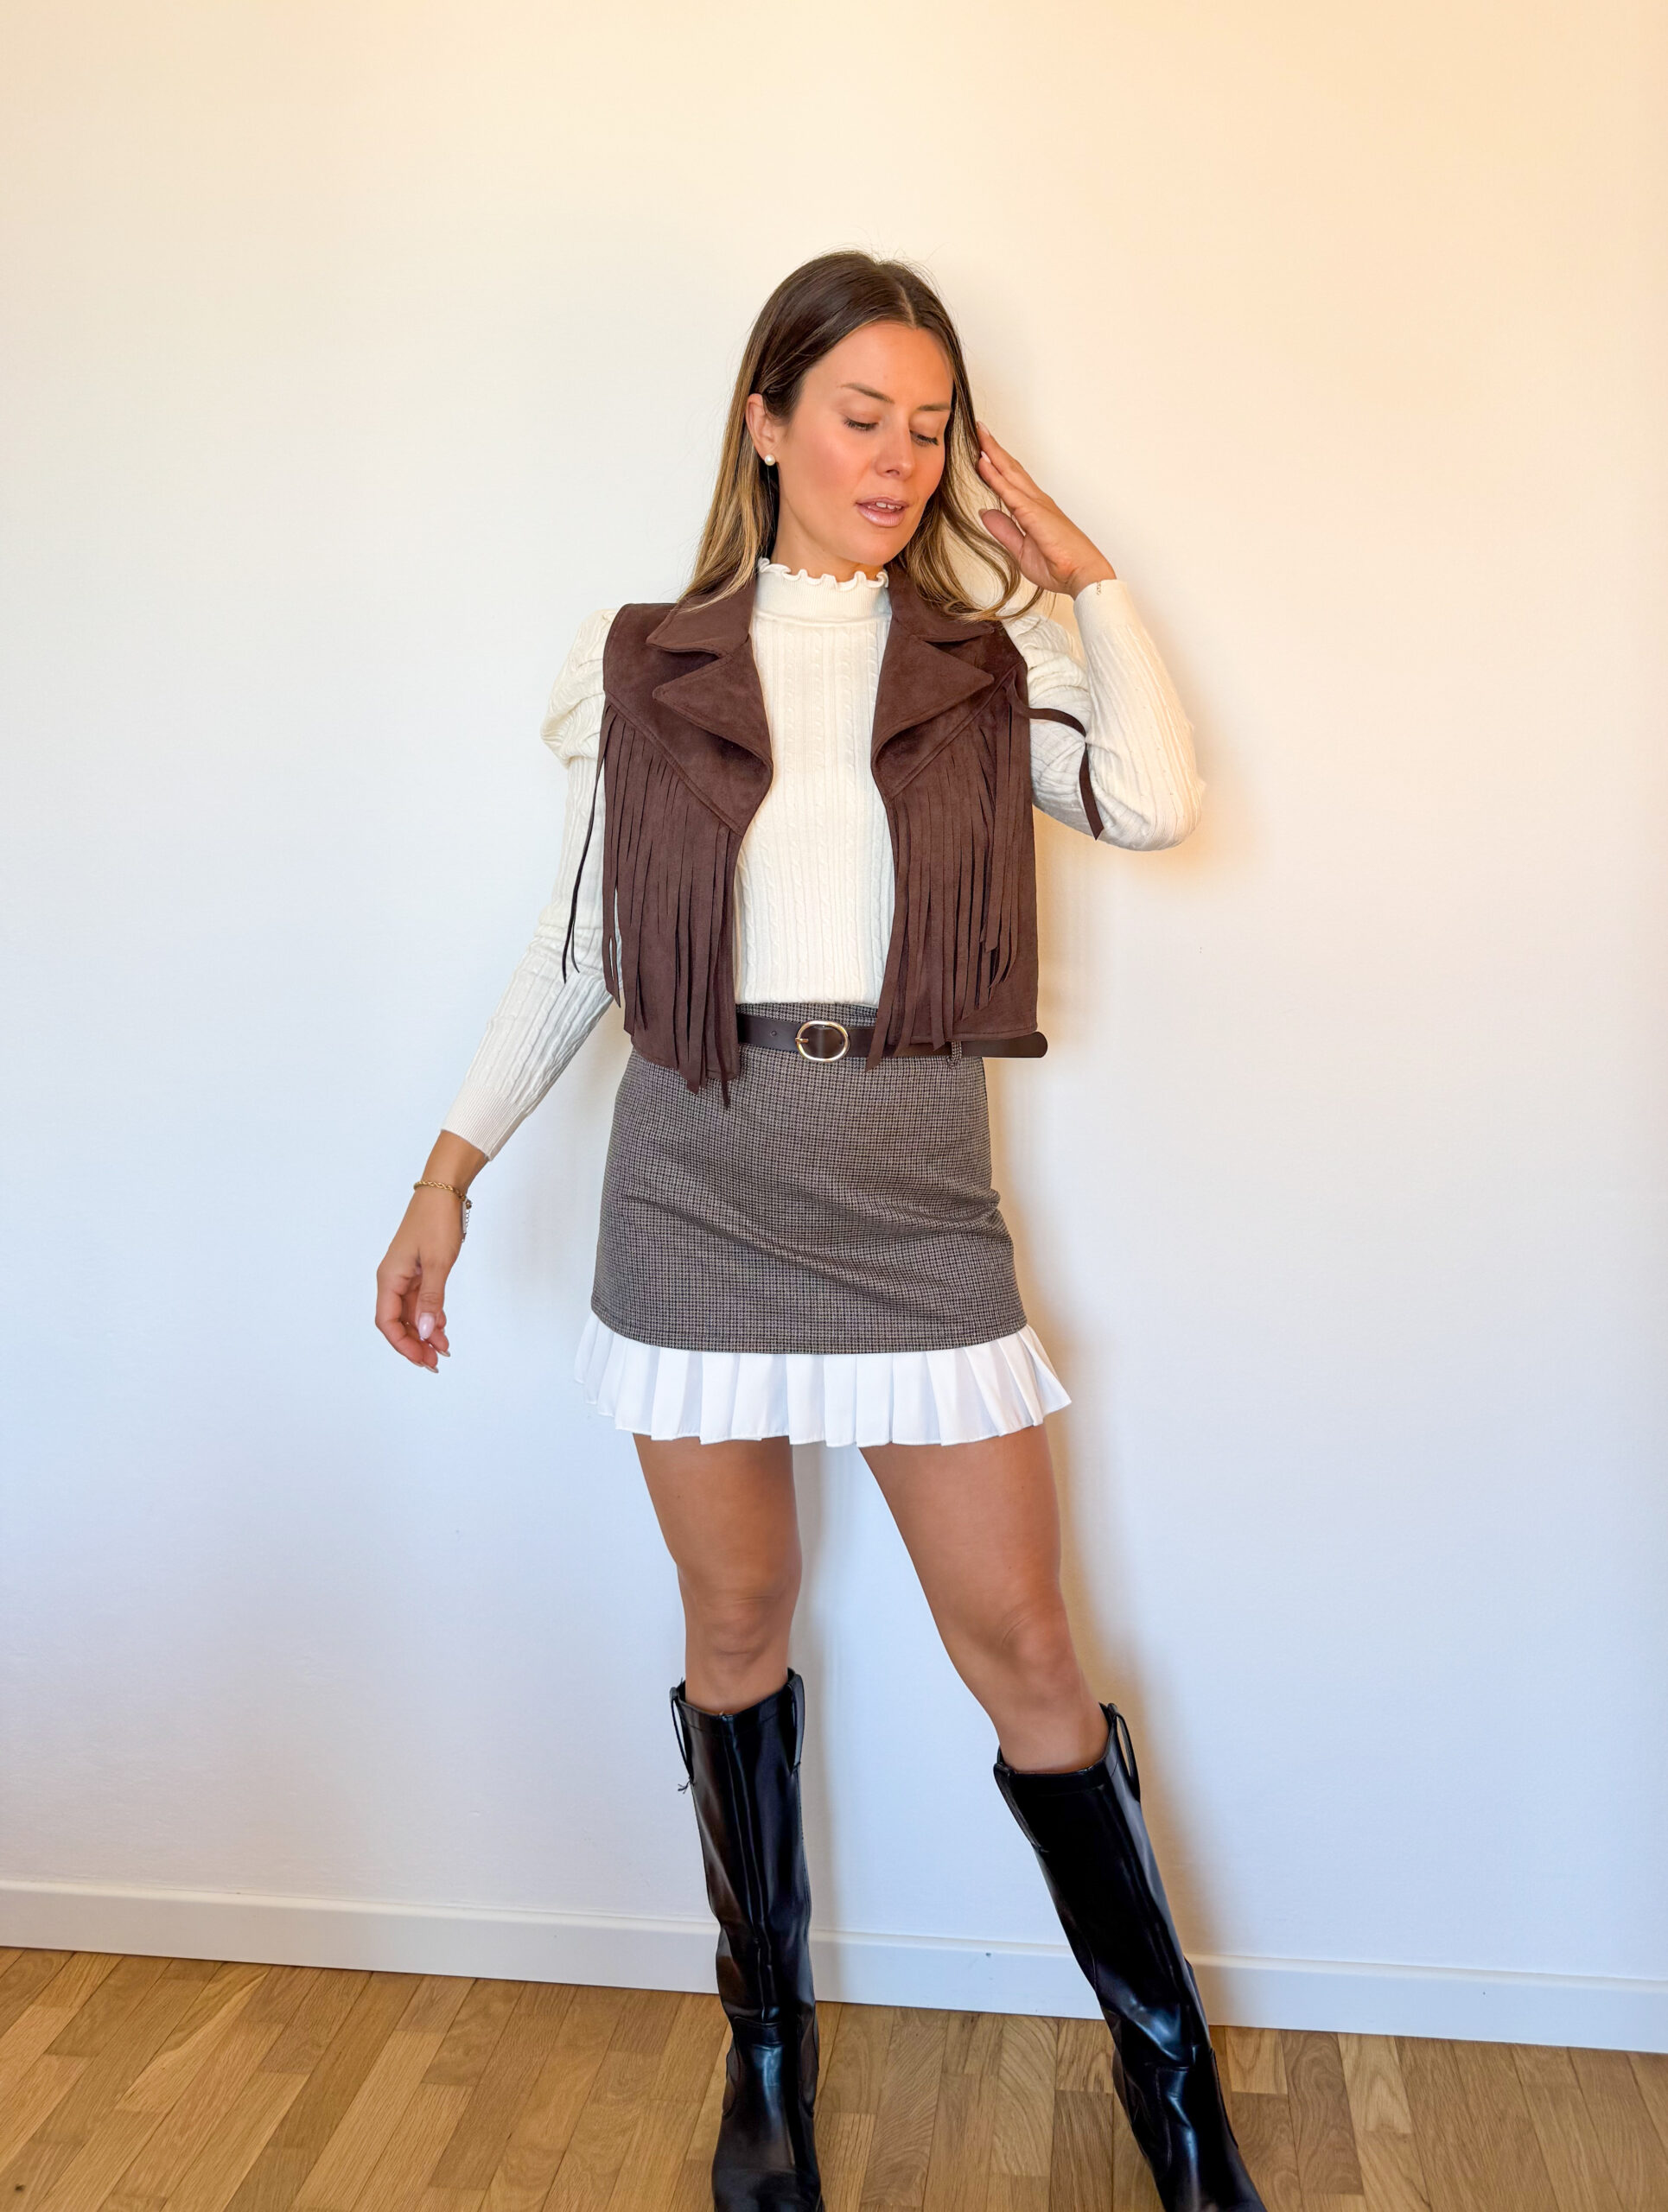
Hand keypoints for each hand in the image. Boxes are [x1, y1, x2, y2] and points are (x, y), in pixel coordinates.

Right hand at [376, 1189, 464, 1371]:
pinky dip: (431, 1316)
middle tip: (436, 1363)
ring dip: (425, 1333)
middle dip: (414, 1344)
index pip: (387, 1321)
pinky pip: (421, 1301)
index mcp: (389, 1278)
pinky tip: (442, 1329)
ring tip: (443, 1351)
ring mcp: (406, 1275)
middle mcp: (393, 1279)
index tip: (422, 1358)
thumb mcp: (438, 1263)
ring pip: (411, 1313)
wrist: (443, 1191)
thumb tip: (424, 1332)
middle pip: (398, 1321)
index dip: (402, 1344)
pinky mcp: (419, 1271)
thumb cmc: (437, 1221)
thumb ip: (431, 1299)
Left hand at [974, 423, 1116, 597]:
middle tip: (979, 430)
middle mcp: (1037, 502)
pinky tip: (983, 463)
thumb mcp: (1020, 550)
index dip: (996, 465)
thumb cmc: (1060, 566)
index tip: (981, 451)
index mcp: (1034, 510)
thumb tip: (985, 513)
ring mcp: (1037, 505)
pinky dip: (995, 476)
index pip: (1011, 482)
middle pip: (1011, 469)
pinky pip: (1010, 492)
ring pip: (1010, 473)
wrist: (1082, 576)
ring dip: (993, 454)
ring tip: (979, 436)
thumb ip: (1004, 530)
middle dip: (994, 449)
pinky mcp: (1035, 514)